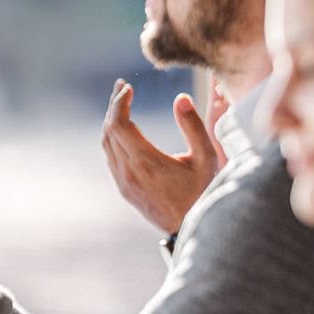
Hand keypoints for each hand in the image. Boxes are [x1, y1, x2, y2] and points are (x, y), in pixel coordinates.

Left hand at [102, 81, 221, 236]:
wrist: (192, 226)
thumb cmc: (203, 191)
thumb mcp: (206, 157)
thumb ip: (193, 126)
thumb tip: (181, 99)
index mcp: (146, 161)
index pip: (119, 122)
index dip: (120, 101)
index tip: (128, 86)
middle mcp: (129, 171)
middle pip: (109, 129)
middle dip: (114, 105)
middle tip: (122, 87)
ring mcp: (124, 181)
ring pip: (106, 143)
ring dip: (111, 121)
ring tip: (121, 103)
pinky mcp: (124, 189)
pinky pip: (111, 157)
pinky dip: (113, 137)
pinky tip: (123, 130)